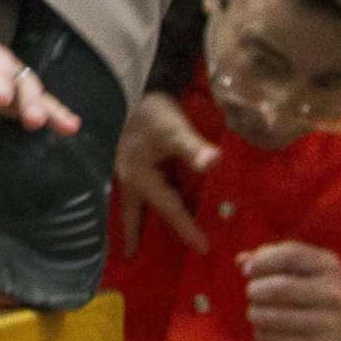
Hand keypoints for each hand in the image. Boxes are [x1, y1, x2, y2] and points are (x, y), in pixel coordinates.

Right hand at [116, 91, 219, 255]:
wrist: (131, 83)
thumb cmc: (153, 110)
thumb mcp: (174, 129)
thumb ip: (193, 149)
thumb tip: (215, 163)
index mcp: (140, 176)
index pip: (168, 209)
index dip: (187, 228)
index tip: (203, 249)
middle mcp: (128, 177)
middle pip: (133, 212)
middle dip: (133, 233)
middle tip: (132, 257)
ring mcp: (125, 168)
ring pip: (130, 201)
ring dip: (133, 219)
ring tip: (132, 240)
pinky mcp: (128, 158)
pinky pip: (134, 188)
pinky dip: (137, 201)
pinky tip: (141, 202)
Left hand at [241, 241, 340, 340]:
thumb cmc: (316, 288)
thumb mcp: (303, 266)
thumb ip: (272, 258)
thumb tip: (242, 261)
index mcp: (328, 265)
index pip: (290, 255)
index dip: (262, 261)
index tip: (248, 271)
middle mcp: (334, 291)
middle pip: (282, 287)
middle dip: (256, 290)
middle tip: (251, 293)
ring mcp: (330, 321)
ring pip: (278, 317)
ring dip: (256, 314)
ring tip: (254, 313)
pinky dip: (263, 335)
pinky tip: (262, 330)